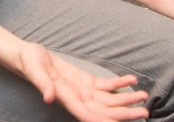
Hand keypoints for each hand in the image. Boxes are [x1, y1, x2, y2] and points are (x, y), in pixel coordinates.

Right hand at [17, 42, 149, 121]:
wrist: (29, 57)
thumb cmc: (30, 63)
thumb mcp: (34, 72)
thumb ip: (42, 85)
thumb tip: (48, 97)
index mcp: (66, 99)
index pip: (88, 116)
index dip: (105, 121)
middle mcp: (77, 99)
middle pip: (105, 111)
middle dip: (124, 113)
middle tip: (144, 112)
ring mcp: (83, 91)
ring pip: (109, 99)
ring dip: (126, 99)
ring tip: (144, 96)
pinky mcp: (85, 81)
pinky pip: (105, 85)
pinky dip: (119, 83)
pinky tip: (132, 80)